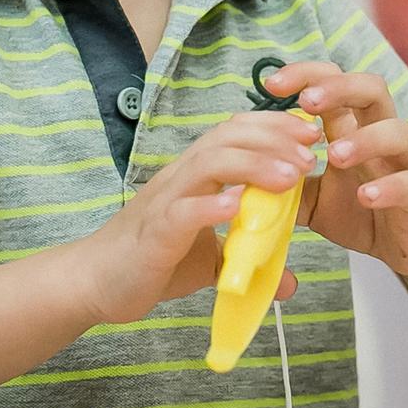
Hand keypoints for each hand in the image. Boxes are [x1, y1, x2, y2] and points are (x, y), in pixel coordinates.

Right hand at [75, 109, 321, 324]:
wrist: (95, 281)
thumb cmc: (153, 260)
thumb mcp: (210, 260)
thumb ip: (246, 260)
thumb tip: (287, 281)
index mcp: (196, 174)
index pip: (236, 132)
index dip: (274, 126)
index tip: (311, 133)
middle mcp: (181, 177)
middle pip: (227, 138)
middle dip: (274, 139)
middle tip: (312, 152)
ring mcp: (166, 202)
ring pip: (209, 165)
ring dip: (253, 166)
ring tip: (290, 178)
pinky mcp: (154, 233)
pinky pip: (182, 212)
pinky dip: (210, 206)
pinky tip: (237, 208)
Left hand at [260, 61, 407, 276]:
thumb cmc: (362, 212)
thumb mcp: (312, 198)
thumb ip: (284, 182)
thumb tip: (238, 175)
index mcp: (353, 128)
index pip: (334, 83)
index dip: (305, 75)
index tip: (271, 85)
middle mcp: (381, 137)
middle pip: (373, 89)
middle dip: (340, 88)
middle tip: (307, 101)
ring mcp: (405, 166)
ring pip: (399, 131)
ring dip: (365, 139)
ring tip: (334, 156)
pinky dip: (388, 186)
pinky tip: (366, 196)